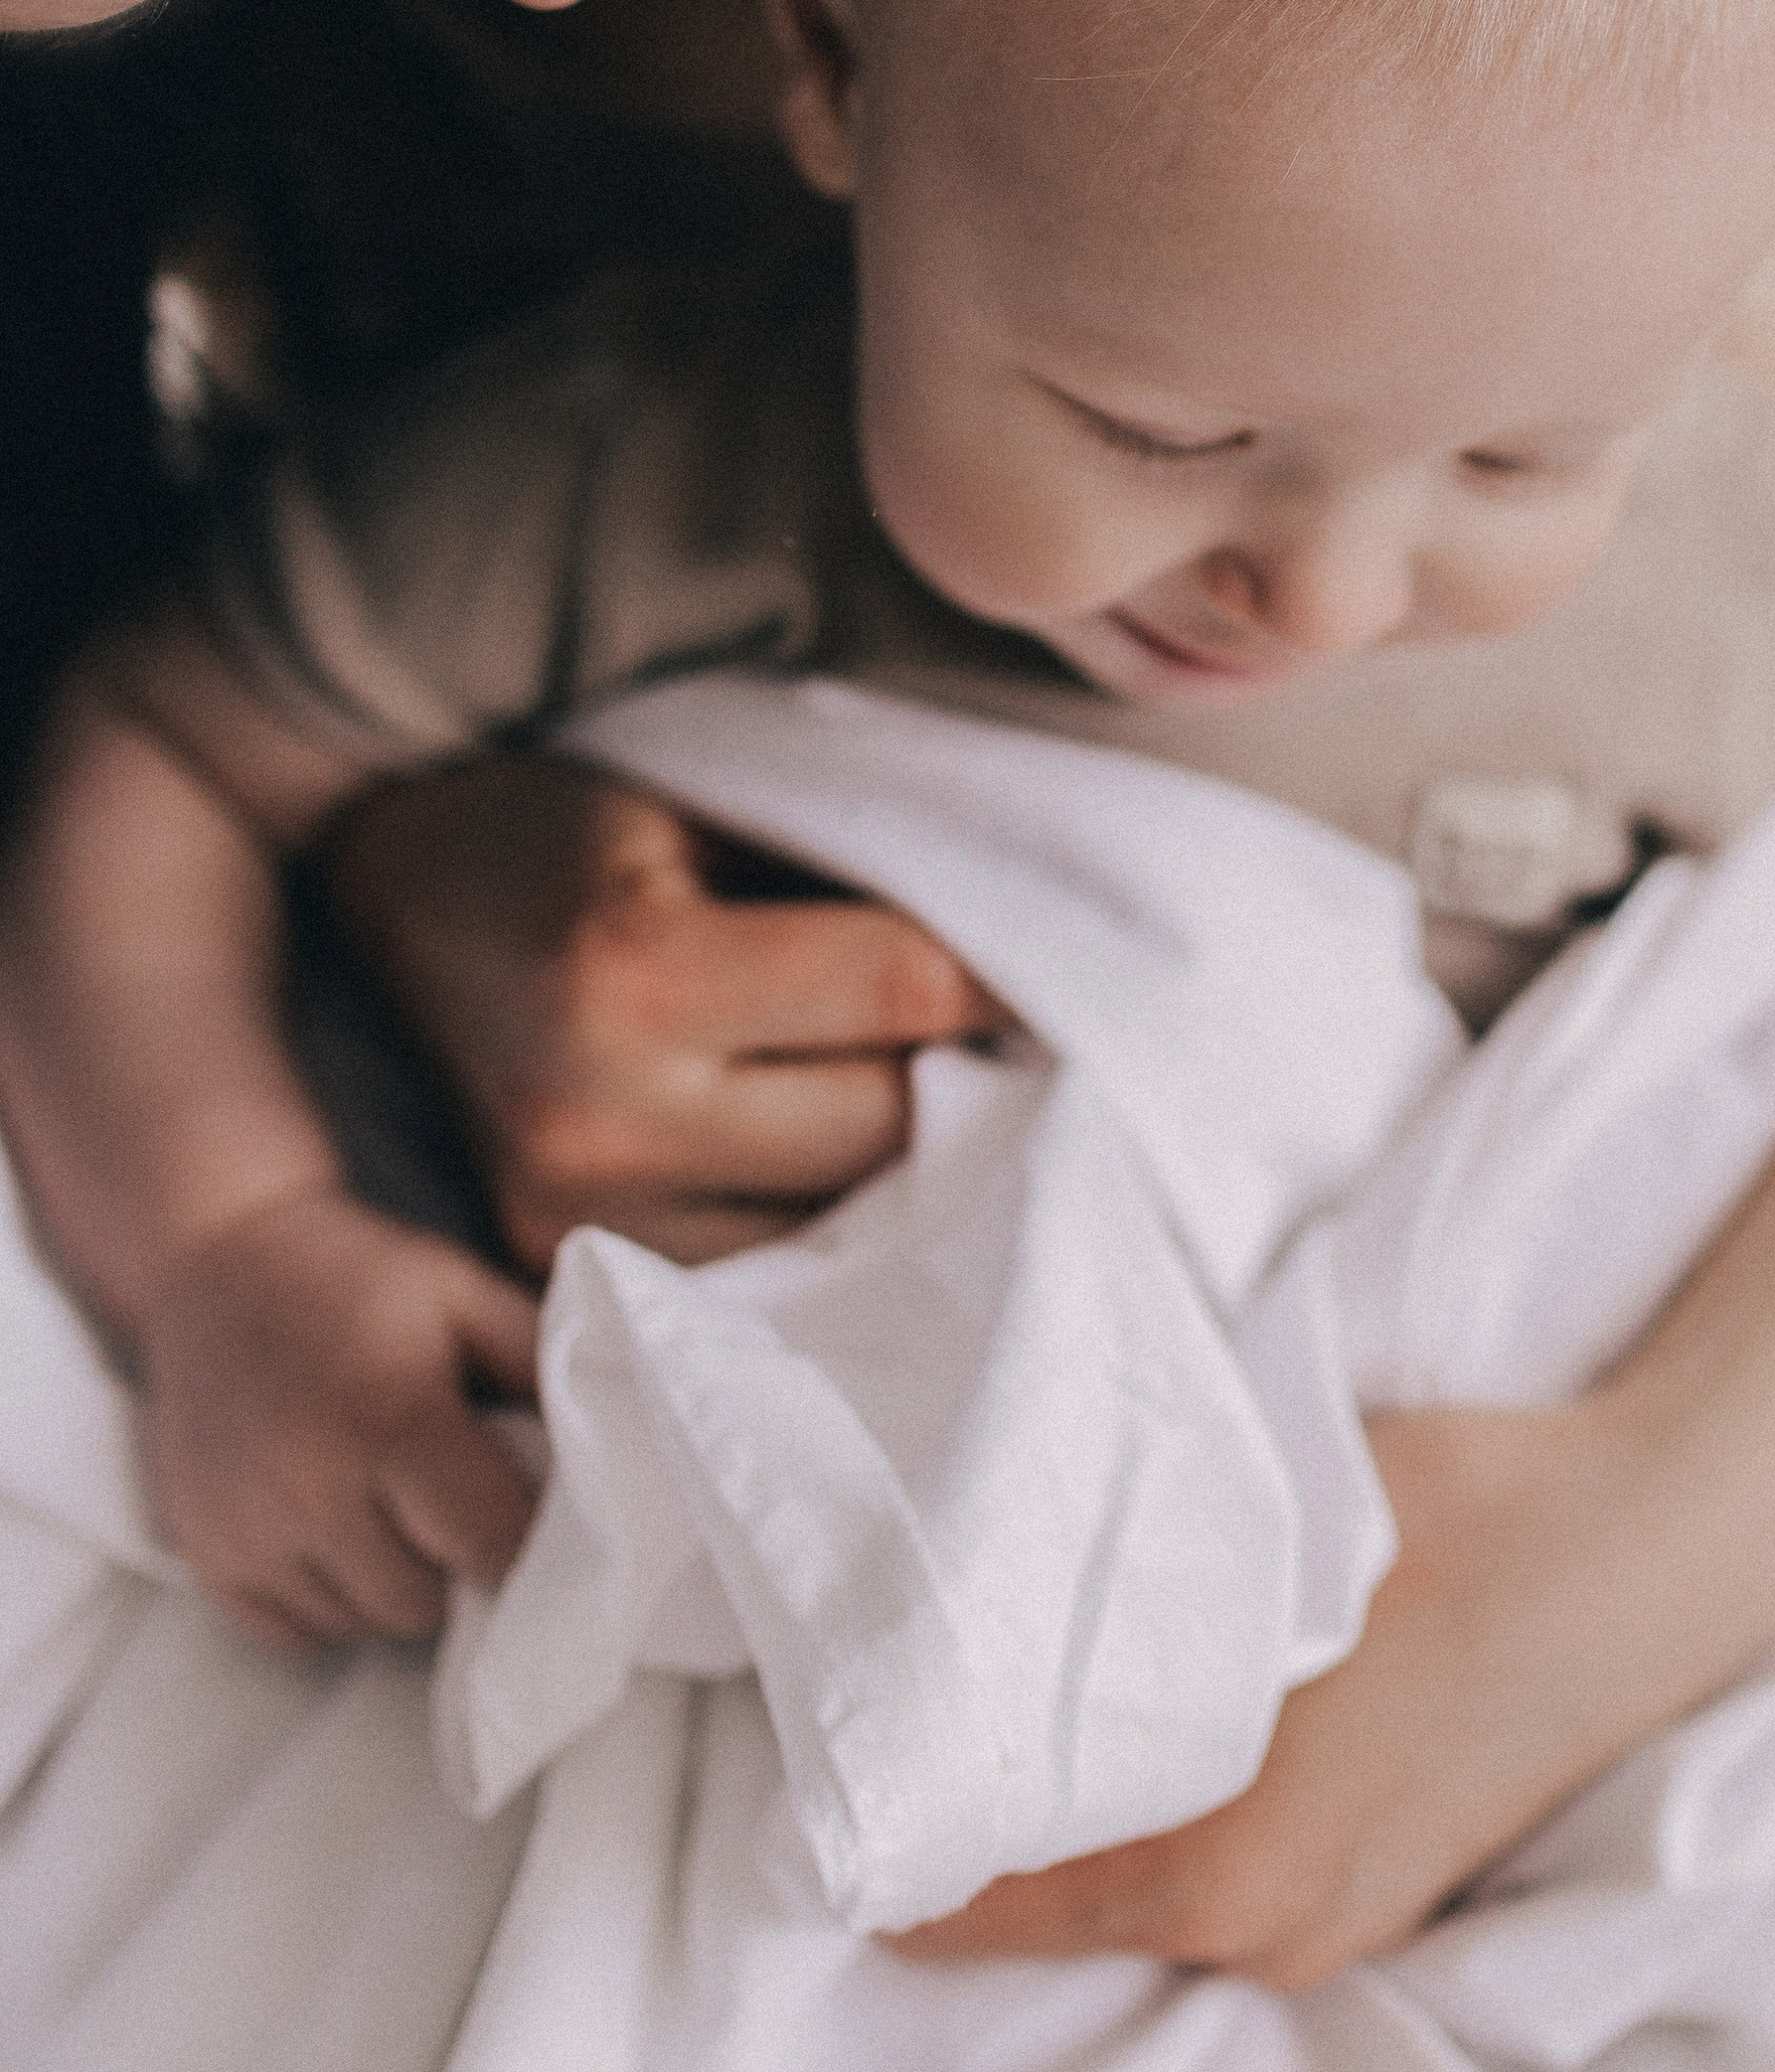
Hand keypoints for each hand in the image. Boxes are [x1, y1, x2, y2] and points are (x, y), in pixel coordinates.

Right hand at [136, 1186, 541, 1649]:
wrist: (217, 1264)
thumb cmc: (364, 1279)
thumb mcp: (465, 1291)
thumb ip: (543, 1363)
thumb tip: (620, 1442)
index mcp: (390, 1414)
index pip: (489, 1543)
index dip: (528, 1546)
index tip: (541, 1523)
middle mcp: (308, 1484)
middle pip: (425, 1601)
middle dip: (456, 1563)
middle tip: (455, 1503)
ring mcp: (245, 1529)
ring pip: (362, 1623)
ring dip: (394, 1584)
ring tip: (392, 1508)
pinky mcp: (203, 1556)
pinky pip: (295, 1632)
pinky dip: (329, 1600)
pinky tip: (335, 1527)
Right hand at [324, 755, 999, 1268]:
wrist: (398, 896)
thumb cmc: (582, 823)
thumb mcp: (713, 795)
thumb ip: (860, 865)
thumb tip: (1050, 932)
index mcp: (632, 974)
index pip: (906, 992)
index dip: (1014, 969)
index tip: (1078, 955)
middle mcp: (598, 1121)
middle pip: (889, 1127)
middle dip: (966, 1075)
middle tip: (1019, 1030)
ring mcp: (576, 1222)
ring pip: (843, 1220)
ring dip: (909, 1163)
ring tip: (931, 1091)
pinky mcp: (568, 1276)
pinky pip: (767, 1271)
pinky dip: (827, 1215)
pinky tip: (839, 1151)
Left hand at [893, 1403, 1664, 1989]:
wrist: (1648, 1547)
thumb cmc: (1458, 1518)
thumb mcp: (1259, 1540)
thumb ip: (1126, 1598)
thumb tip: (991, 1588)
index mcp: (1213, 1869)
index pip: (979, 1899)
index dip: (900, 1816)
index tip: (846, 1731)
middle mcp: (1265, 1936)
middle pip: (1055, 1918)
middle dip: (986, 1824)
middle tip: (921, 1702)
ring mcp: (1342, 1932)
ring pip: (1142, 1908)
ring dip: (1083, 1829)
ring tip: (1032, 1710)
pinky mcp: (1394, 1899)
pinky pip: (1229, 1893)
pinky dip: (1172, 1834)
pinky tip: (1167, 1733)